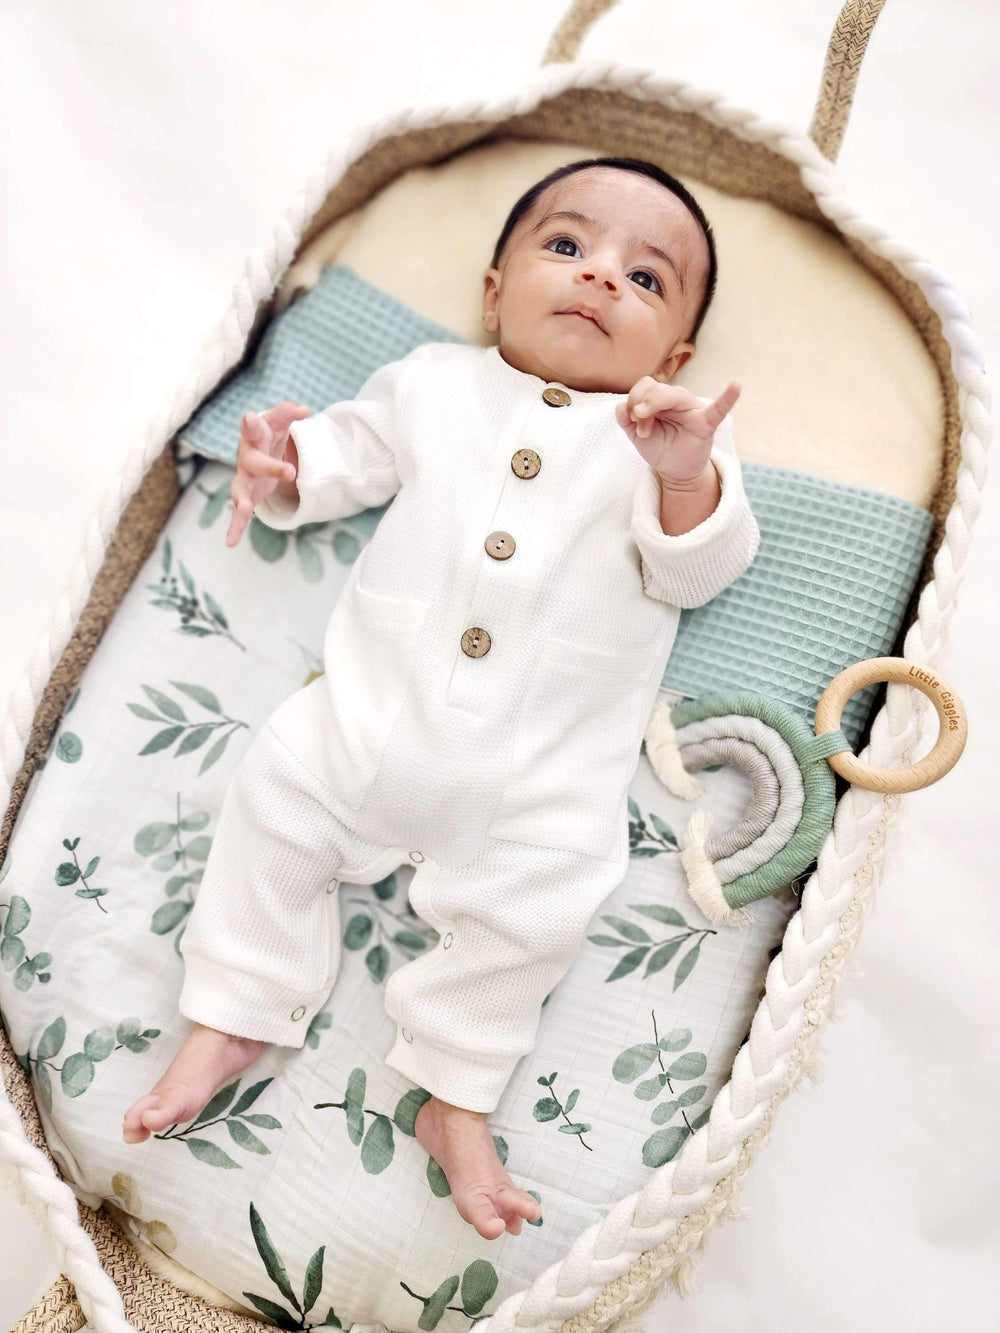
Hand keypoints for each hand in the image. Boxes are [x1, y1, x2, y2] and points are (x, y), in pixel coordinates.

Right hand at [226, 401, 312, 547]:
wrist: (257, 452)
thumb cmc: (269, 435)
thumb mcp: (279, 422)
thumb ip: (288, 412)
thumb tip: (305, 408)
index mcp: (255, 436)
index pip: (257, 427)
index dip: (254, 424)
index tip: (251, 419)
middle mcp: (247, 456)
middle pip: (255, 461)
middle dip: (270, 466)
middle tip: (290, 471)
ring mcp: (244, 477)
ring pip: (240, 487)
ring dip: (243, 498)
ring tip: (245, 508)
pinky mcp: (245, 496)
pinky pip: (238, 513)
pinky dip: (234, 527)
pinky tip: (230, 542)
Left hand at [615, 377, 740, 485]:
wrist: (675, 471)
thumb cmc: (660, 448)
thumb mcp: (637, 436)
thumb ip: (627, 421)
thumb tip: (620, 406)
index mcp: (661, 400)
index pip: (645, 386)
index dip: (634, 401)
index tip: (632, 423)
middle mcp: (677, 400)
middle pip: (657, 388)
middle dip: (641, 407)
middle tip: (641, 430)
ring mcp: (693, 410)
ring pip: (674, 394)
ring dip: (654, 409)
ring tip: (647, 431)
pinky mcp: (706, 424)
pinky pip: (718, 409)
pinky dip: (727, 398)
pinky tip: (736, 386)